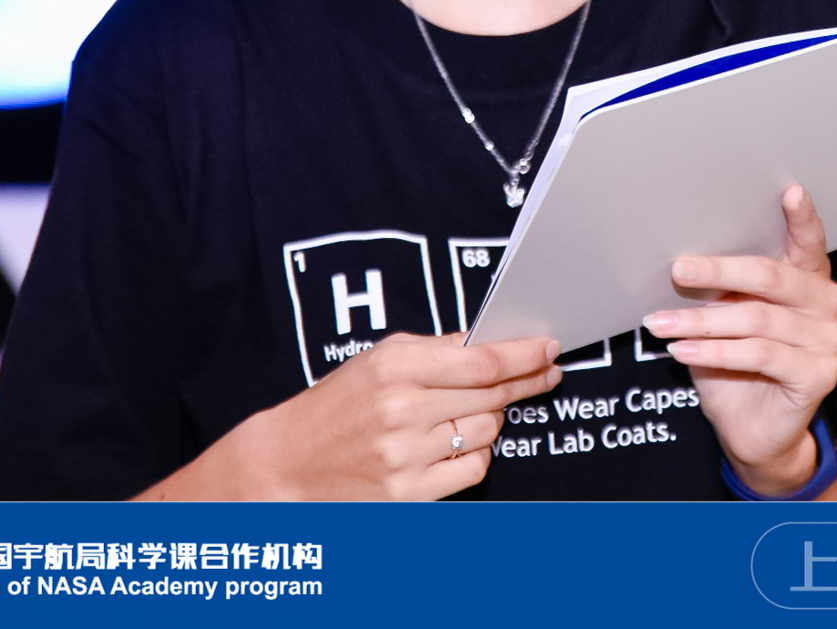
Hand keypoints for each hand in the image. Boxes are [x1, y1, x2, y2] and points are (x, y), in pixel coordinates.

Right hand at [140, 332, 561, 499]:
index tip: (549, 349)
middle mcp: (403, 411)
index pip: (481, 361)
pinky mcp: (410, 493)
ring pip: (487, 432)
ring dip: (494, 419)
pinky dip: (475, 454)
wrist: (287, 463)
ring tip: (475, 411)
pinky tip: (456, 443)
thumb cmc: (335, 406)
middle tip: (540, 374)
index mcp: (395, 368)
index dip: (524, 355)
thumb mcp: (377, 359)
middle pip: (493, 396)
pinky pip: (472, 469)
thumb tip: (485, 343)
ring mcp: (407, 456)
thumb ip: (433, 349)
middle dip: (523, 383)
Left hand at [645, 183, 836, 494]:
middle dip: (718, 272)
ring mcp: (829, 341)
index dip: (802, 217)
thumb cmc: (737, 366)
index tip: (790, 192)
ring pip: (756, 319)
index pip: (809, 243)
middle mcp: (827, 305)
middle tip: (678, 270)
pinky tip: (684, 350)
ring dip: (701, 321)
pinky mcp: (819, 375)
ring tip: (662, 323)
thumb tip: (681, 260)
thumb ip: (720, 289)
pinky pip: (758, 354)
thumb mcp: (724, 317)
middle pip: (771, 277)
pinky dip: (714, 351)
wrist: (753, 430)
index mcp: (809, 280)